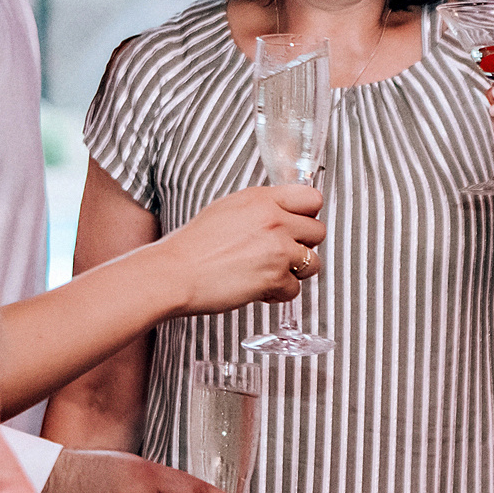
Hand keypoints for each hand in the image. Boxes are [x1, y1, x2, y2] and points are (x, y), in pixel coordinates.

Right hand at [156, 183, 325, 312]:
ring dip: (296, 272)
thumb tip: (280, 214)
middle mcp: (274, 220)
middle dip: (304, 246)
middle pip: (318, 231)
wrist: (174, 273)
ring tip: (271, 273)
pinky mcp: (275, 277)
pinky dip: (278, 294)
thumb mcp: (227, 210)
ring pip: (313, 263)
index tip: (299, 226)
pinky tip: (258, 289)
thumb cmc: (192, 246)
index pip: (312, 198)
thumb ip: (259, 209)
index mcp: (262, 199)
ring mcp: (277, 249)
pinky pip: (295, 290)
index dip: (308, 215)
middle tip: (283, 254)